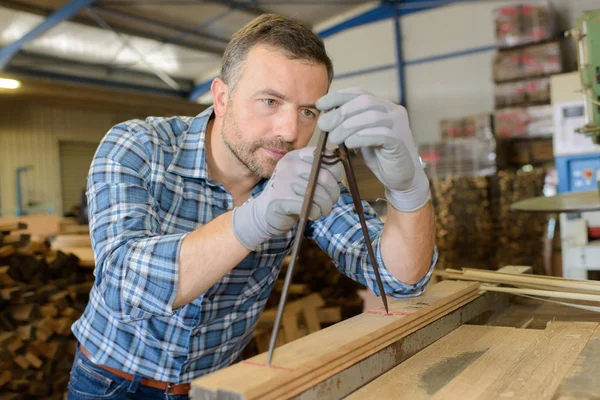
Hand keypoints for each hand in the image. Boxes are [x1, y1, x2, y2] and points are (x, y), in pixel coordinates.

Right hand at [232, 147, 343, 249]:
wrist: (264, 212)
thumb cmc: (290, 195)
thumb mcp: (303, 177)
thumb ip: (319, 170)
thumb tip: (340, 171)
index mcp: (296, 156)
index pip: (325, 157)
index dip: (336, 172)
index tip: (334, 182)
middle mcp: (289, 165)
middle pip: (326, 177)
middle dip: (334, 193)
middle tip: (330, 202)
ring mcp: (284, 181)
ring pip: (320, 194)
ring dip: (326, 206)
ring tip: (322, 211)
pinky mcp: (282, 199)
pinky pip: (310, 206)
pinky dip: (315, 213)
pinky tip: (311, 214)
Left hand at [316, 88, 429, 212]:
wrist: (400, 178)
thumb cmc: (378, 157)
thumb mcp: (359, 137)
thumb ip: (347, 125)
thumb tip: (325, 118)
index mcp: (382, 106)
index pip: (359, 93)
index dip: (338, 96)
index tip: (320, 105)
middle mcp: (392, 111)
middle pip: (364, 102)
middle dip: (340, 112)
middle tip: (324, 126)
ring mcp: (398, 125)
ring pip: (371, 117)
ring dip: (348, 127)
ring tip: (334, 139)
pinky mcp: (399, 141)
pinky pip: (381, 134)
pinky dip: (362, 137)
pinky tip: (349, 143)